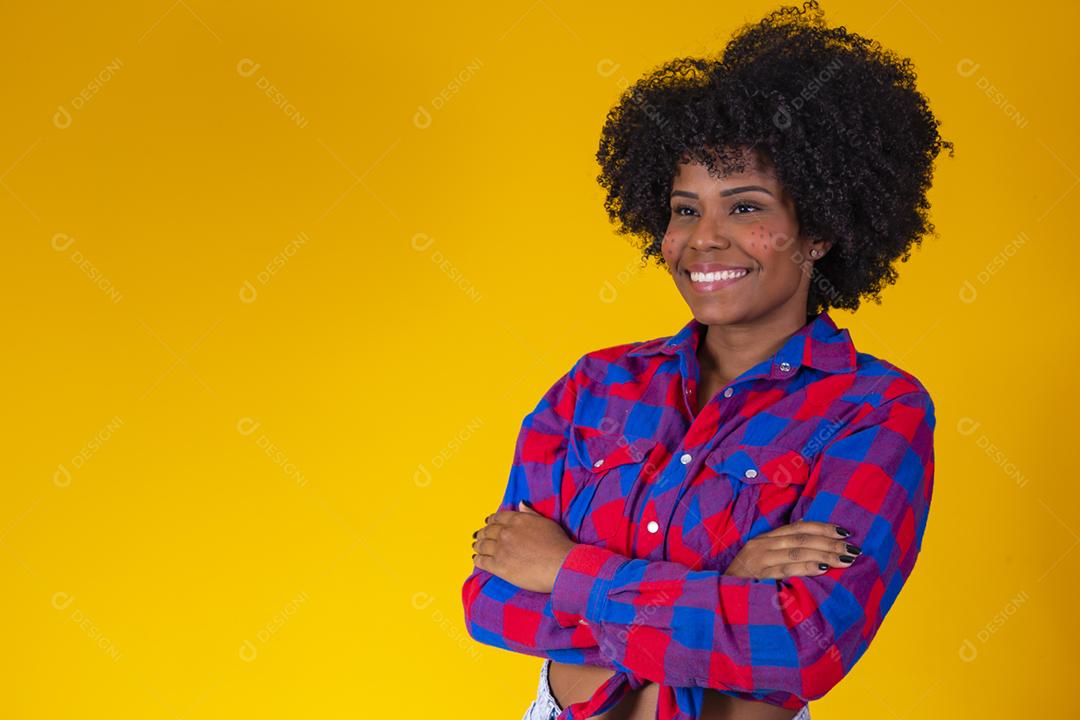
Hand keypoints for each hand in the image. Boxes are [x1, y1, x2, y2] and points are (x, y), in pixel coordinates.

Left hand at [471, 501, 576, 592]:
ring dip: (478, 545)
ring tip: (476, 546)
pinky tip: (476, 559)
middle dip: (483, 533)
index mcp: (517, 520)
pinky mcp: (499, 566)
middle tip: (479, 535)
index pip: (498, 517)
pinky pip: (482, 561)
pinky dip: (477, 559)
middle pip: (488, 531)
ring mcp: (501, 549)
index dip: (491, 520)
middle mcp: (506, 532)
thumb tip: (520, 503)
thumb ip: (530, 513)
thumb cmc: (558, 544)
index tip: (488, 523)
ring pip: (482, 545)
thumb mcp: (546, 522)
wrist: (560, 564)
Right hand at [724, 520, 861, 579]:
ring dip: (825, 554)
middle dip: (830, 543)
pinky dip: (806, 567)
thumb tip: (812, 545)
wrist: (716, 596)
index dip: (822, 528)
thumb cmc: (743, 581)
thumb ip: (781, 552)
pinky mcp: (758, 576)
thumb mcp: (760, 560)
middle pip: (802, 539)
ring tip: (845, 559)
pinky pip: (786, 569)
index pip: (798, 527)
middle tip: (853, 549)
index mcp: (764, 539)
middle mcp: (762, 545)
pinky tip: (823, 569)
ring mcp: (759, 560)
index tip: (845, 532)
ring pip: (798, 551)